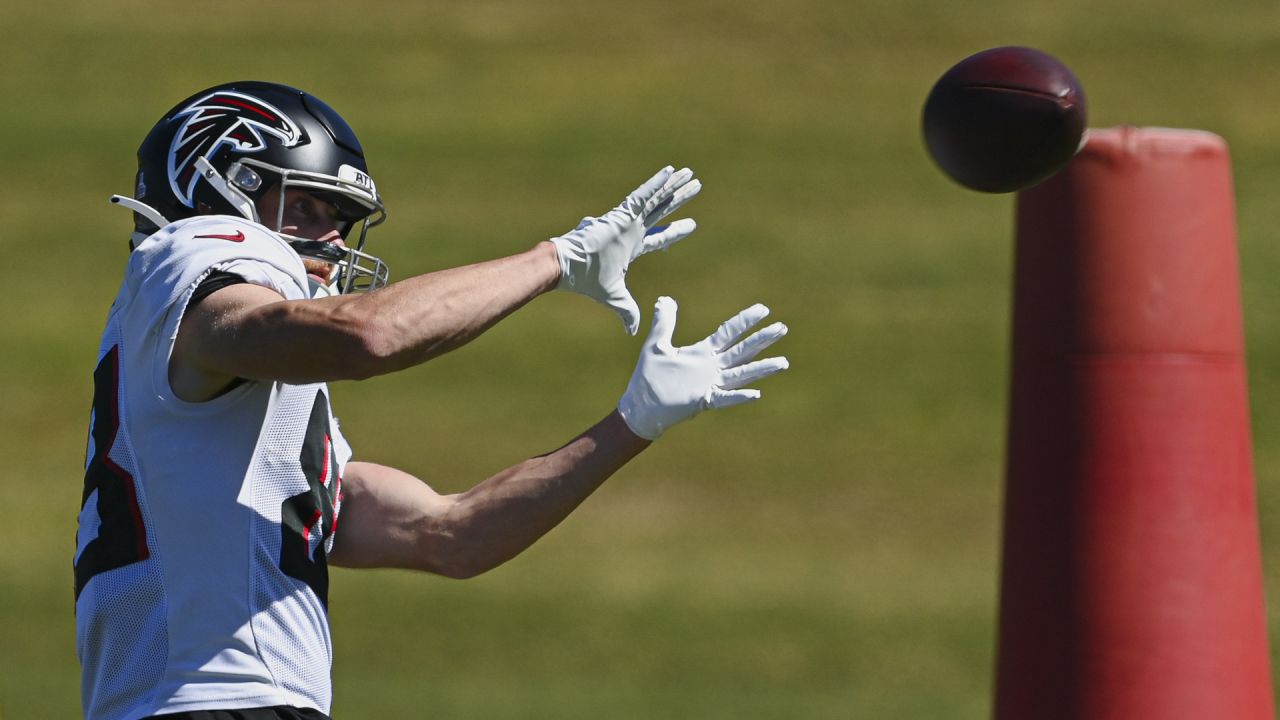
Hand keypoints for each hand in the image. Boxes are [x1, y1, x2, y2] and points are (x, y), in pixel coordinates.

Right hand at [549, 166, 701, 334]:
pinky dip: (656, 184)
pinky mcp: (621, 214)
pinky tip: (671, 171)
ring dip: (673, 187)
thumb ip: (627, 311)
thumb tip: (633, 332)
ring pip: (656, 199)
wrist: (567, 267)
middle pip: (662, 211)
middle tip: (695, 185)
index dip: (676, 231)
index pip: (659, 237)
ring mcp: (627, 220)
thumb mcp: (615, 298)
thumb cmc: (587, 280)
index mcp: (632, 247)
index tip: (692, 225)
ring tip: (690, 174)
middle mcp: (632, 229)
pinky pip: (642, 195)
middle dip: (679, 199)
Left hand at [618, 296, 788, 439]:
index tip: (763, 309)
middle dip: (762, 339)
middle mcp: (712, 367)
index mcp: (703, 352)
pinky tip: (756, 394)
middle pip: (742, 350)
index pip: (729, 332)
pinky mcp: (703, 401)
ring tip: (783, 362)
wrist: (640, 407)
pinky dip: (739, 397)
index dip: (745, 320)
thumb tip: (665, 299)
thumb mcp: (656, 345)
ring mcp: (710, 385)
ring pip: (741, 374)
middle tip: (782, 328)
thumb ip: (664, 323)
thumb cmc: (649, 378)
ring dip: (761, 368)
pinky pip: (724, 398)